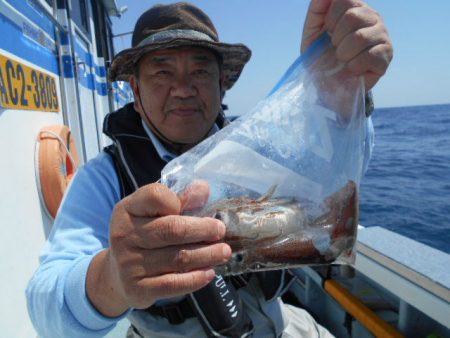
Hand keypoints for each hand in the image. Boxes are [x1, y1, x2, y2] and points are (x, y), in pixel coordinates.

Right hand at [87, 181, 230, 316]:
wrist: (117, 275)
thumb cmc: (144, 236)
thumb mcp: (153, 213)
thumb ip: (179, 200)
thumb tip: (202, 189)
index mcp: (128, 209)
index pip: (155, 196)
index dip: (180, 200)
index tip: (199, 207)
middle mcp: (124, 235)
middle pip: (172, 229)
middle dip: (202, 230)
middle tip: (221, 231)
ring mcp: (128, 264)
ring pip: (177, 258)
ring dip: (206, 255)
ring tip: (223, 252)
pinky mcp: (137, 289)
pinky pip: (172, 284)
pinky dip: (195, 278)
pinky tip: (209, 272)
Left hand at [301, 0, 392, 90]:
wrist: (327, 84)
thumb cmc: (321, 55)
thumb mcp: (312, 31)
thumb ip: (317, 9)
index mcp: (356, 8)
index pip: (344, 1)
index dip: (330, 21)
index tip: (329, 34)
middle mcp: (373, 18)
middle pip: (352, 17)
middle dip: (336, 39)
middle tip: (336, 50)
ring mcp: (383, 36)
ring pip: (360, 37)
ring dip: (343, 54)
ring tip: (343, 60)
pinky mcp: (386, 56)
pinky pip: (369, 57)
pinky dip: (353, 66)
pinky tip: (352, 69)